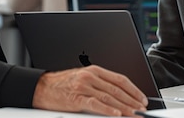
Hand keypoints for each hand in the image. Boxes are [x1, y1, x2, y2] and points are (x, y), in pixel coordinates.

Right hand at [32, 65, 147, 115]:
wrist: (41, 87)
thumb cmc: (62, 85)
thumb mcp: (83, 79)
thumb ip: (100, 84)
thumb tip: (119, 96)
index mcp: (94, 70)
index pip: (120, 79)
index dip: (133, 89)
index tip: (142, 98)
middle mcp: (90, 77)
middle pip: (117, 89)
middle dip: (132, 101)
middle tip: (142, 109)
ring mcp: (84, 87)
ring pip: (109, 97)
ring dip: (124, 107)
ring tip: (134, 114)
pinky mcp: (76, 98)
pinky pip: (95, 104)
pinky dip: (107, 109)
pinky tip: (116, 114)